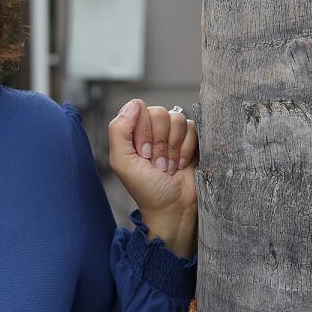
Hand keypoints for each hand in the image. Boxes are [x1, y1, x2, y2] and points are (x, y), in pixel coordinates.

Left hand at [107, 98, 198, 228]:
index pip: (140, 110)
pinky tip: (181, 165)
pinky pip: (193, 128)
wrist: (173, 208)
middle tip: (157, 163)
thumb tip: (135, 103)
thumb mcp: (122, 162)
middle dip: (160, 143)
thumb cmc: (146, 189)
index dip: (144, 132)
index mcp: (132, 131)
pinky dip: (187, 149)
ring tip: (168, 165)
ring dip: (173, 148)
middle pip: (160, 112)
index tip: (143, 154)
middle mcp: (152, 129)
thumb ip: (119, 130)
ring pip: (178, 119)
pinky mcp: (191, 140)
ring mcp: (172, 134)